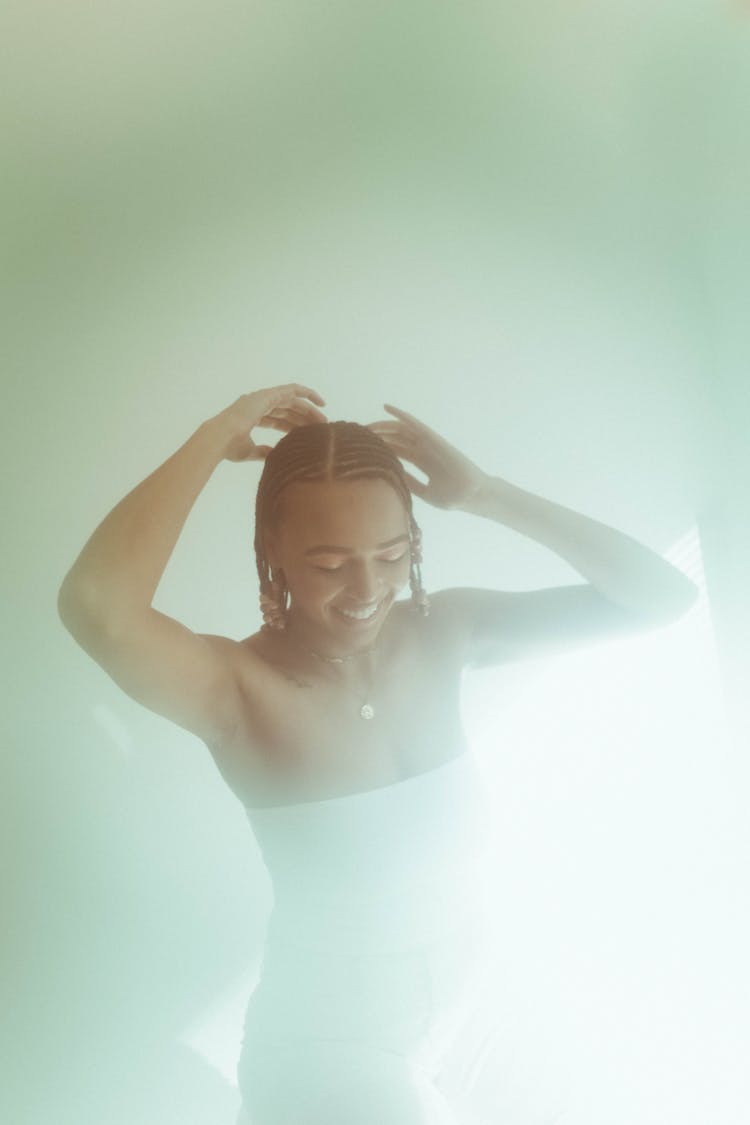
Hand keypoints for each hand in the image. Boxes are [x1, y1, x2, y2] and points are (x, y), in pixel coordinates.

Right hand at [210, 385, 326, 462]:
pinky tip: (320, 401)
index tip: (305, 436)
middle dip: (303, 418)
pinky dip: (306, 393)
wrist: (220, 438)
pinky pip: (292, 390)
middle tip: (320, 429)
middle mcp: (257, 404)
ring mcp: (262, 398)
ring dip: (308, 410)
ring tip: (323, 421)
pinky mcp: (267, 395)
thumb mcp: (249, 451)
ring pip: (292, 401)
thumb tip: (273, 455)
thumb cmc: (229, 446)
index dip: (292, 426)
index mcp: (251, 416)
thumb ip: (262, 451)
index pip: (277, 419)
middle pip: (286, 410)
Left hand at [367, 404, 487, 509]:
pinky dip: (401, 414)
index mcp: (423, 461)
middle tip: (357, 437)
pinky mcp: (433, 439)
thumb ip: (410, 482)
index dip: (381, 447)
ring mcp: (428, 443)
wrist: (471, 496)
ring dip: (383, 426)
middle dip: (377, 436)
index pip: (397, 450)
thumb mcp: (425, 491)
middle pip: (396, 438)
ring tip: (366, 426)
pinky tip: (387, 407)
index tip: (362, 449)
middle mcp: (424, 449)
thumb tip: (392, 477)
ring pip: (401, 430)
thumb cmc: (452, 496)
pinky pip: (415, 424)